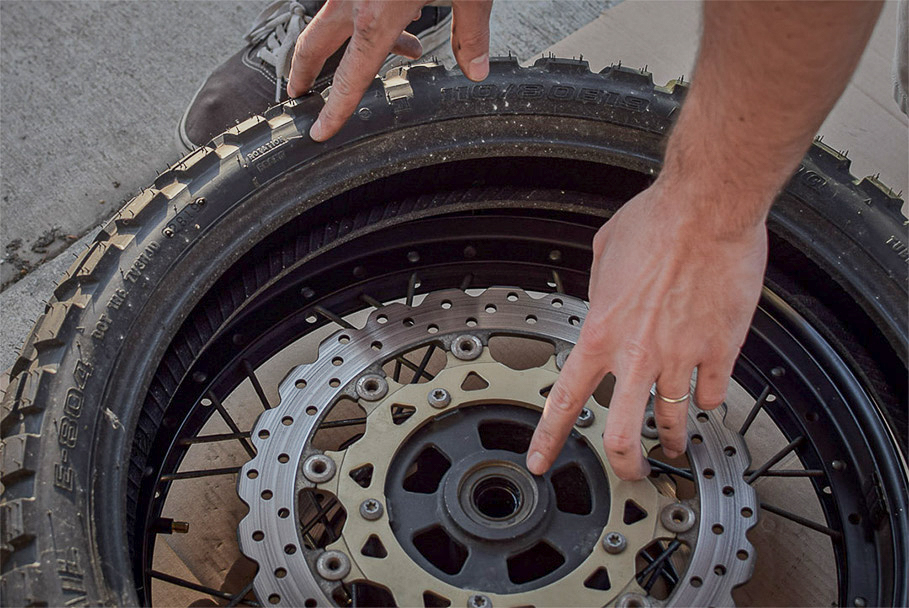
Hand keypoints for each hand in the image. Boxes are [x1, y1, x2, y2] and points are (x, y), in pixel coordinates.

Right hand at [287, 0, 493, 141]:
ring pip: (332, 20)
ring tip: (399, 52)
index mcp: (376, 16)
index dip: (335, 109)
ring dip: (350, 43)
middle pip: (312, 44)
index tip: (319, 131)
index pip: (349, 76)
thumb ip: (472, 33)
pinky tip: (409, 15)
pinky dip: (371, 15)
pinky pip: (353, 0)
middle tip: (299, 95)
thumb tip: (476, 67)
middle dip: (303, 73)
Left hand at [526, 178, 767, 479]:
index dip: (549, 437)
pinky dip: (709, 401)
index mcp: (601, 331)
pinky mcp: (721, 350)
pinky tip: (707, 395)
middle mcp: (638, 353)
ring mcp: (681, 357)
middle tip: (630, 471)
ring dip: (673, 438)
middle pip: (621, 435)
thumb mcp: (604, 252)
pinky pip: (715, 395)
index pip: (565, 398)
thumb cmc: (658, 221)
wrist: (709, 208)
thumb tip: (602, 302)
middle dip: (625, 464)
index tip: (543, 459)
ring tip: (675, 442)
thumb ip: (599, 289)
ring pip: (674, 423)